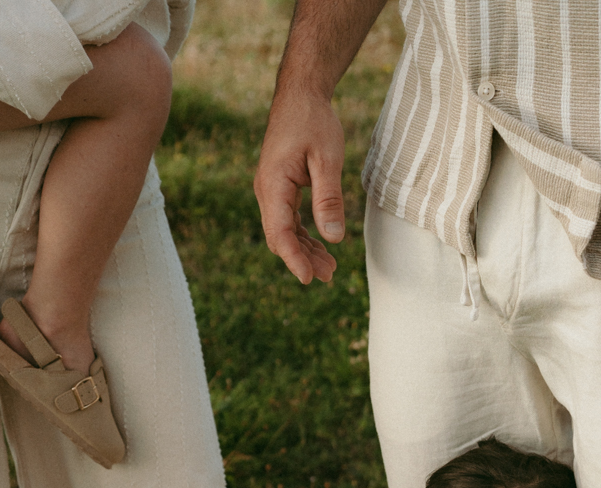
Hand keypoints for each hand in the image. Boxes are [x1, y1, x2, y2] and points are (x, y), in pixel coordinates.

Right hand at [254, 90, 344, 284]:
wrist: (300, 95)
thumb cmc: (313, 121)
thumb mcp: (327, 159)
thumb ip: (329, 199)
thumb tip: (334, 238)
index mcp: (273, 184)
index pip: (280, 233)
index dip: (295, 259)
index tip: (310, 278)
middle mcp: (266, 191)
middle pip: (280, 237)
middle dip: (303, 259)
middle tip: (330, 275)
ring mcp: (271, 191)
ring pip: (284, 232)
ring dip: (305, 250)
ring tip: (330, 268)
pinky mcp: (280, 189)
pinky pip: (288, 220)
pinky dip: (304, 235)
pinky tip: (321, 246)